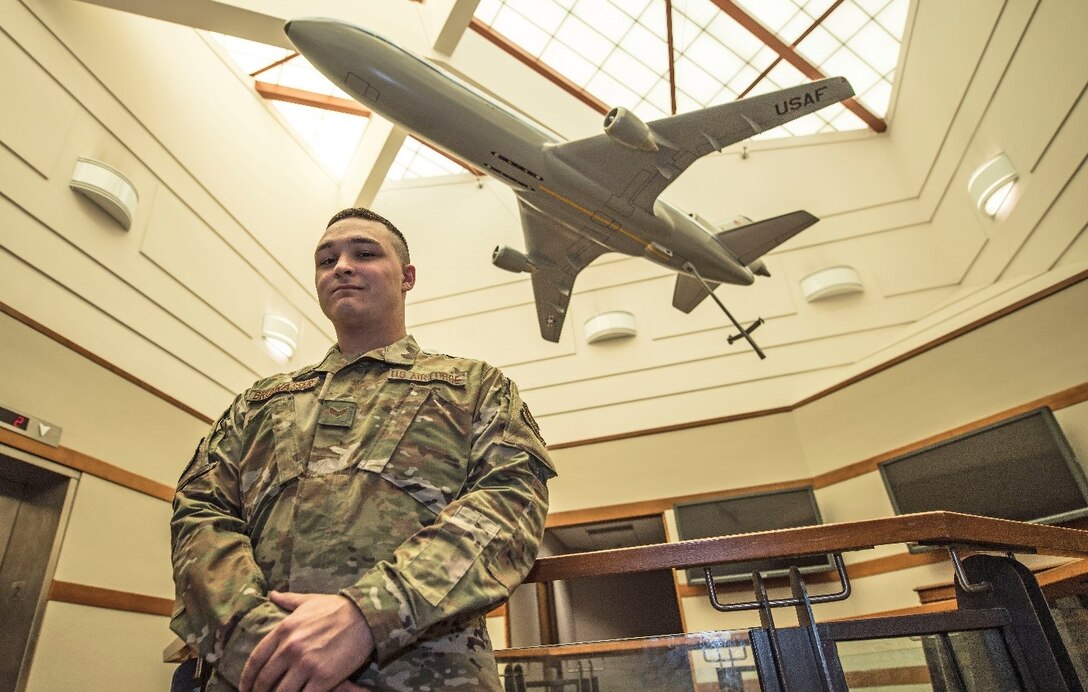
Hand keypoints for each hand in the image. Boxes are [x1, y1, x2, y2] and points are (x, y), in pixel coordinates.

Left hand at [239, 591, 374, 691]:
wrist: (366, 616)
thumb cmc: (337, 608)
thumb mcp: (309, 601)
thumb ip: (288, 600)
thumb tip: (272, 594)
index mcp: (284, 629)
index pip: (256, 659)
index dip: (247, 678)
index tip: (245, 687)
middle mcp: (291, 648)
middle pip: (265, 679)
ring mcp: (306, 664)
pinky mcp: (323, 678)